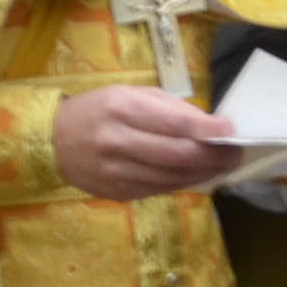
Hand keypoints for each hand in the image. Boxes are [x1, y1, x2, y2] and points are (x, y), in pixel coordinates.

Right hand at [54, 85, 245, 200]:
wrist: (52, 141)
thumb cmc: (96, 110)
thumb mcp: (128, 94)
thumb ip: (167, 108)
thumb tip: (208, 124)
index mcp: (122, 108)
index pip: (175, 122)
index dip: (208, 129)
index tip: (231, 131)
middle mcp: (118, 140)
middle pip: (178, 154)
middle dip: (214, 156)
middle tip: (235, 153)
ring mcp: (116, 171)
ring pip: (172, 177)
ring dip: (204, 173)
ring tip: (224, 166)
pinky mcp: (117, 192)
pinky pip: (159, 189)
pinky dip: (183, 182)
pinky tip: (197, 175)